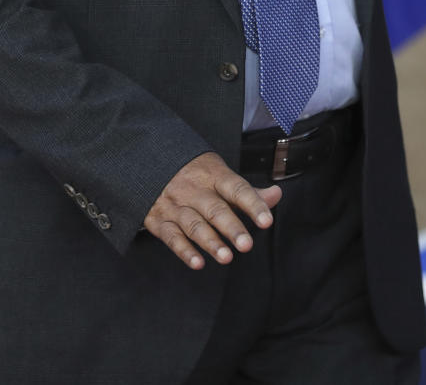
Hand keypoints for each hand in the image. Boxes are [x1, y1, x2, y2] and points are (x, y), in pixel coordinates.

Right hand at [144, 152, 281, 269]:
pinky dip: (184, 251)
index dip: (252, 204)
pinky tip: (198, 263)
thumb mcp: (220, 174)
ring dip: (210, 242)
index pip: (237, 189)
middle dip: (231, 227)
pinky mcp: (159, 221)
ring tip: (226, 257)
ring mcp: (175, 205)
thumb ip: (248, 191)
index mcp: (213, 175)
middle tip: (247, 245)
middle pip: (215, 209)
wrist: (149, 162)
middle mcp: (194, 190)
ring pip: (194, 225)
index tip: (266, 221)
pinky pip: (171, 237)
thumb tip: (276, 195)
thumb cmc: (194, 173)